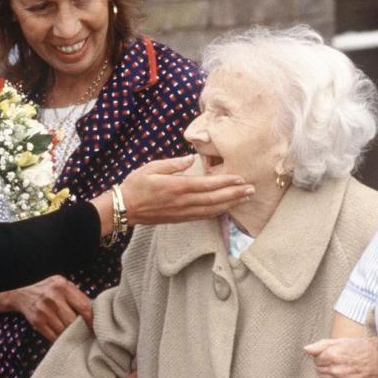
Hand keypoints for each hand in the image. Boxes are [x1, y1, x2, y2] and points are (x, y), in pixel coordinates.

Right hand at [8, 275, 91, 342]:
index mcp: (63, 286)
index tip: (98, 328)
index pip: (84, 307)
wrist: (22, 293)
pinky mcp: (37, 322)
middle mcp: (53, 297)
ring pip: (64, 330)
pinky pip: (54, 336)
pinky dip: (61, 339)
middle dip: (82, 329)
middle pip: (74, 321)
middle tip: (88, 334)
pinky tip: (65, 338)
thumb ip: (77, 296)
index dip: (92, 320)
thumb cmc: (49, 290)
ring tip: (77, 336)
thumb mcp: (63, 285)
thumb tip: (97, 313)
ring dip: (71, 335)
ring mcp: (44, 310)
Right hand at [118, 155, 254, 224]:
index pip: (207, 184)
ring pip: (212, 210)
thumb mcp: (152, 167)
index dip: (225, 182)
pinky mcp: (181, 218)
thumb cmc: (136, 185)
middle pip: (215, 199)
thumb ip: (173, 164)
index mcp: (177, 187)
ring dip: (230, 204)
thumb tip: (190, 158)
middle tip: (252, 189)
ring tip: (245, 199)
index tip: (240, 178)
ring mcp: (183, 212)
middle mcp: (183, 201)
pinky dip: (218, 212)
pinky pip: (203, 216)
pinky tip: (227, 208)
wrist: (125, 208)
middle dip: (235, 194)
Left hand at [305, 336, 377, 377]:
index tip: (334, 357)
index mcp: (332, 355)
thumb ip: (321, 345)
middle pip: (319, 372)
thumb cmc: (361, 349)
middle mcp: (335, 370)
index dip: (324, 358)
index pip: (316, 360)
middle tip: (339, 364)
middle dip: (326, 368)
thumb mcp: (341, 341)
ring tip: (341, 373)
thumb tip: (306, 349)